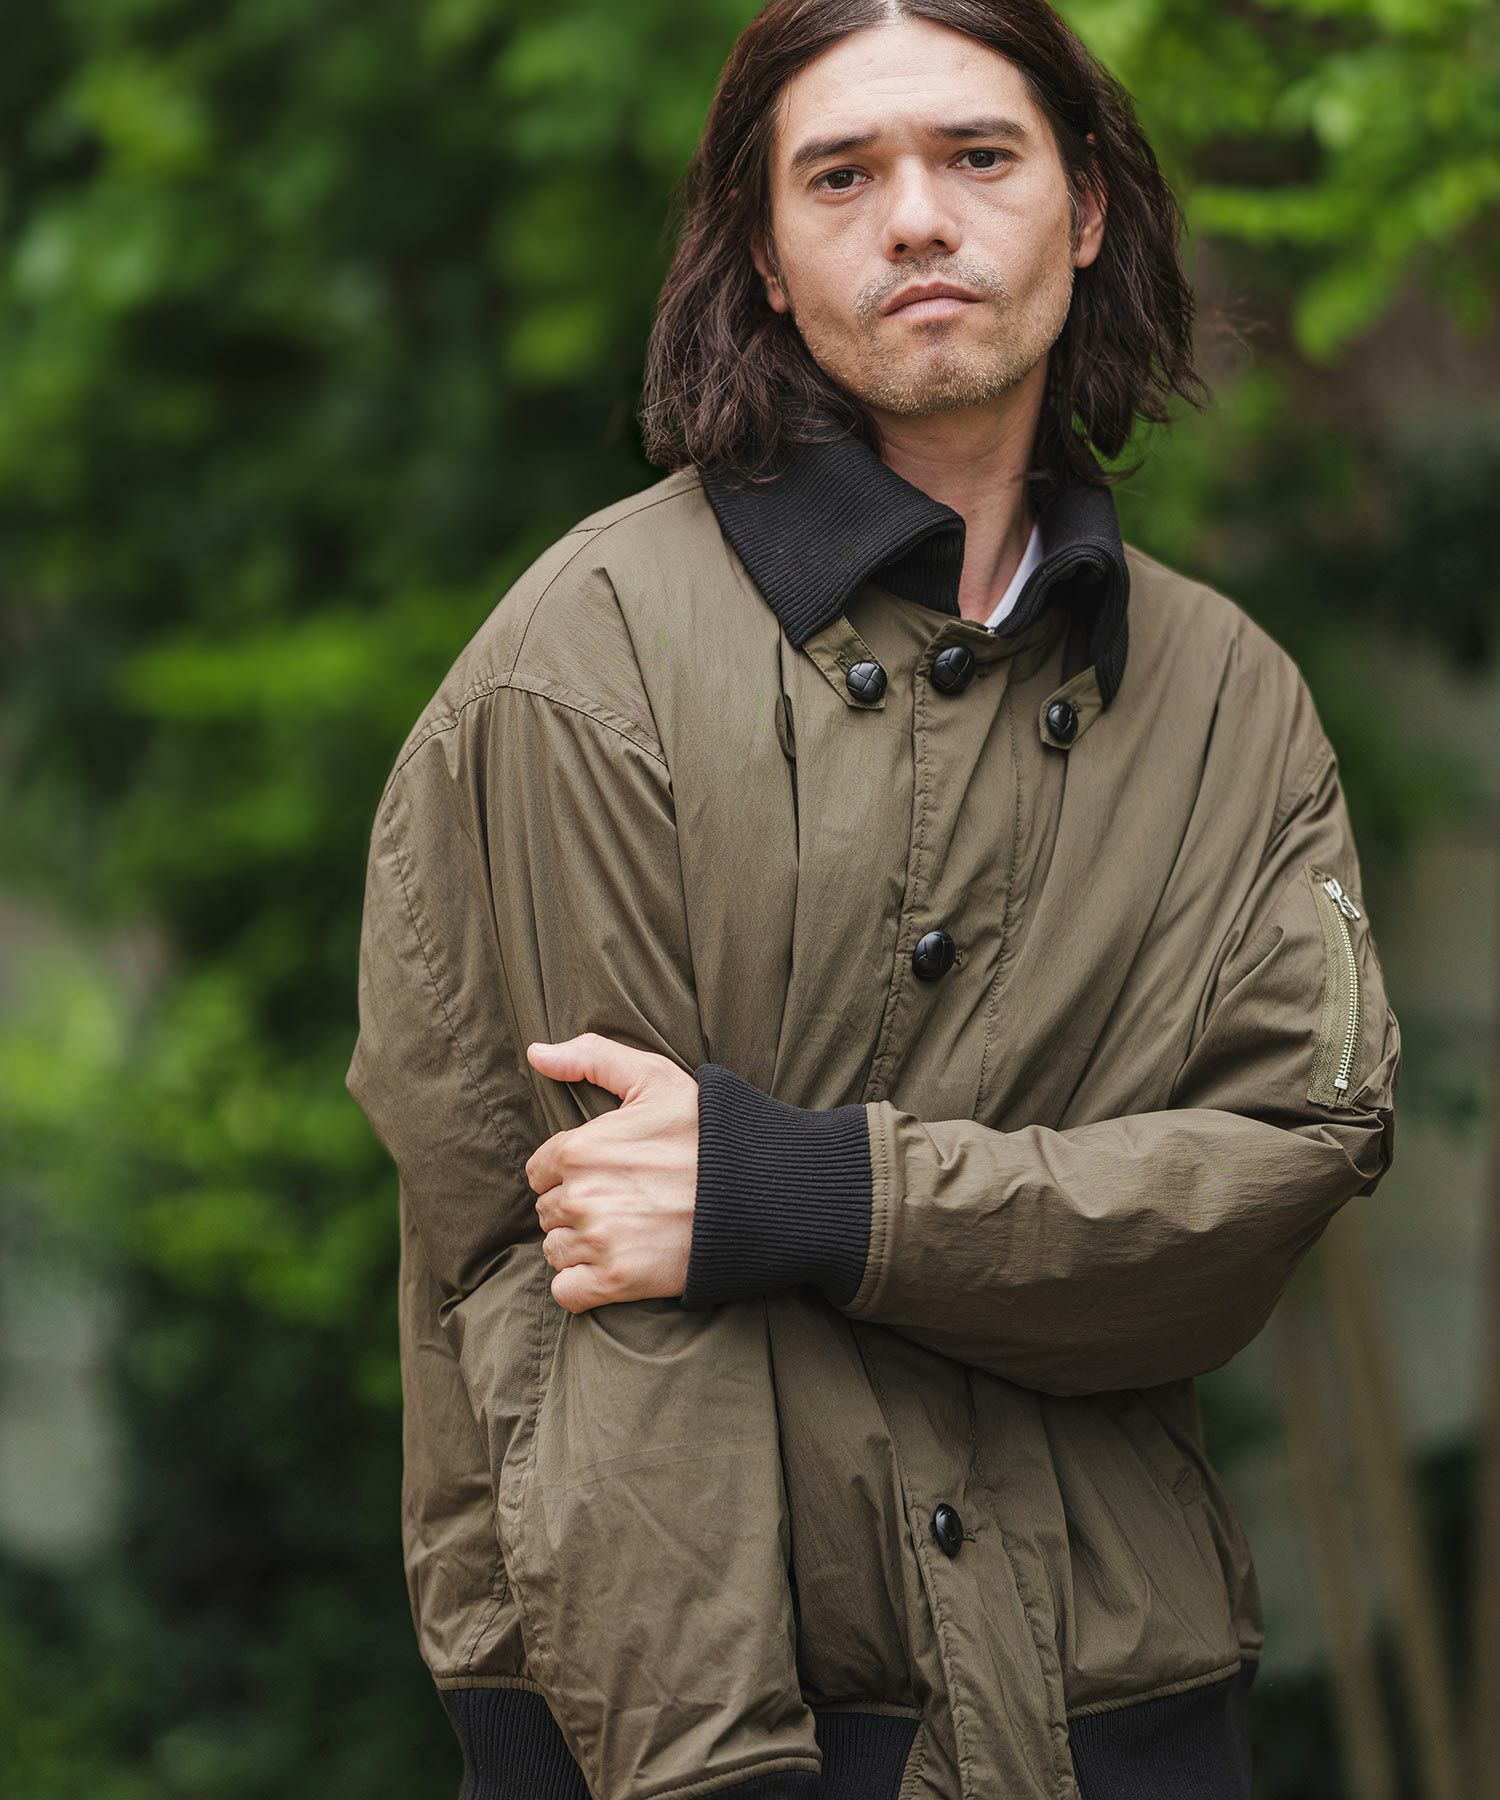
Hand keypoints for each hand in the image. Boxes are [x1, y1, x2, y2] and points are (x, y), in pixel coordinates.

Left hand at [524, 1032, 699, 1313]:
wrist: (761, 1191)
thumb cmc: (708, 1131)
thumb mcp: (655, 1078)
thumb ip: (591, 1057)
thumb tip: (536, 1053)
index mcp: (579, 1149)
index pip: (540, 1171)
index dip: (571, 1172)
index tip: (607, 1172)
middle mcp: (581, 1196)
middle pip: (548, 1211)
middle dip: (578, 1207)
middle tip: (625, 1201)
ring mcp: (598, 1241)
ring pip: (556, 1250)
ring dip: (581, 1246)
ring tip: (627, 1231)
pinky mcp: (618, 1281)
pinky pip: (567, 1292)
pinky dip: (582, 1285)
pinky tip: (614, 1266)